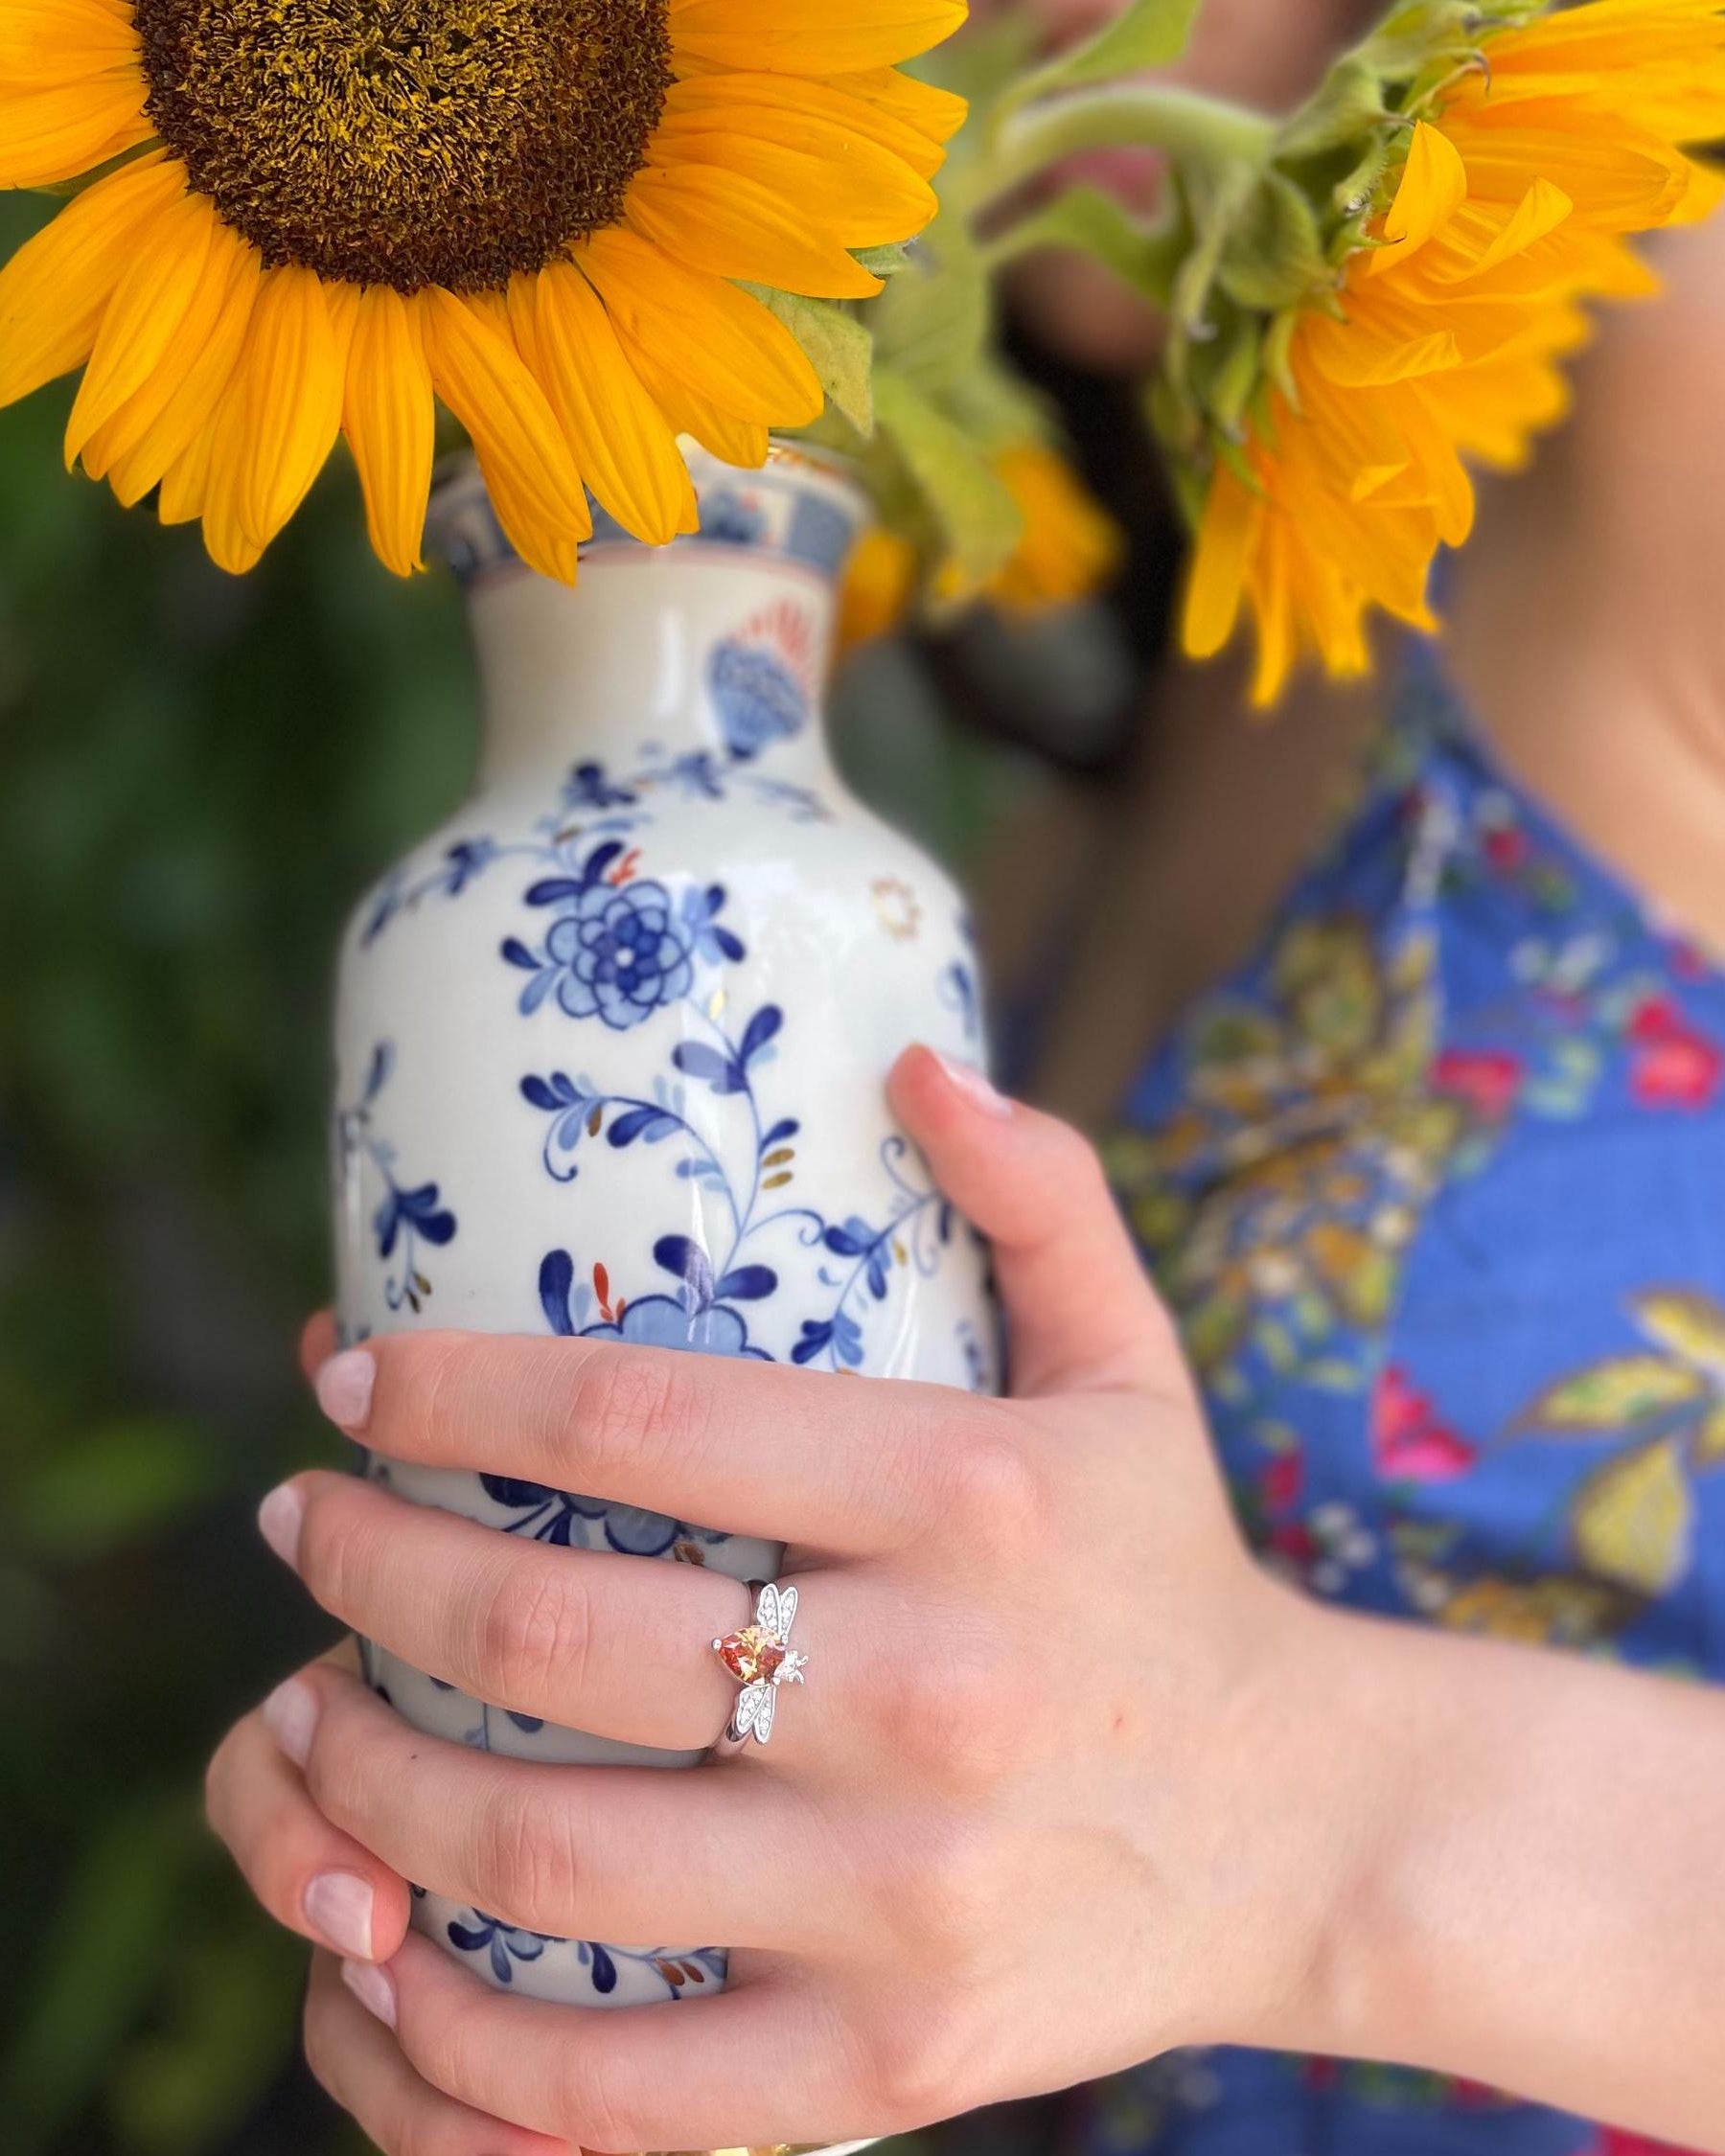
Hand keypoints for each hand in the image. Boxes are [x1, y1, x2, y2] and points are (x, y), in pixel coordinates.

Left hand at [209, 1047, 1369, 2151]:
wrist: (1306, 1833)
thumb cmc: (1169, 1573)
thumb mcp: (1134, 1366)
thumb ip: (1042, 1195)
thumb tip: (915, 1054)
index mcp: (975, 1497)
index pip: (643, 1419)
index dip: (451, 1390)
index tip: (352, 1376)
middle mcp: (933, 1694)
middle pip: (554, 1631)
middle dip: (370, 1572)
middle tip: (302, 1528)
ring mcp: (903, 1899)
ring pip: (542, 1854)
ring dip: (365, 1785)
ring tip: (300, 1719)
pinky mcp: (887, 2065)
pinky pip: (609, 2088)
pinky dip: (448, 2037)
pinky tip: (367, 1955)